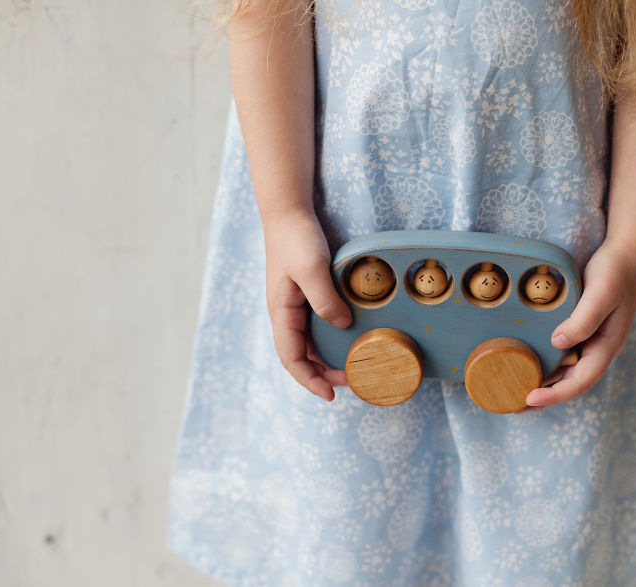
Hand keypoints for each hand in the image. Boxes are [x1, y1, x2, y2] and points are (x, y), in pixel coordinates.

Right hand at [262, 211, 351, 400]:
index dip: (309, 379)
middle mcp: (285, 314)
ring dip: (327, 358)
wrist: (288, 213)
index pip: (291, 358)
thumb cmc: (296, 239)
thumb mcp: (312, 269)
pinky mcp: (305, 296)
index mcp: (281, 312)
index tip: (330, 394)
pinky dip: (330, 339)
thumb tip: (342, 327)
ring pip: (309, 343)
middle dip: (323, 374)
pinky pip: (316, 326)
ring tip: (354, 365)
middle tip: (354, 381)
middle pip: (301, 356)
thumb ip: (325, 299)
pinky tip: (348, 339)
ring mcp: (294, 305)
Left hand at [524, 240, 635, 407]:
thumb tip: (557, 343)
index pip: (580, 381)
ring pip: (565, 370)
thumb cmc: (616, 272)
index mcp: (607, 346)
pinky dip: (546, 362)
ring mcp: (591, 340)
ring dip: (544, 382)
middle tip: (513, 406)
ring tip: (515, 390)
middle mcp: (599, 348)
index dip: (556, 394)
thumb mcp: (601, 294)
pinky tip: (527, 361)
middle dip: (545, 396)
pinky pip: (562, 353)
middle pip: (571, 382)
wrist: (626, 253)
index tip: (529, 398)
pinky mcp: (581, 329)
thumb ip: (583, 320)